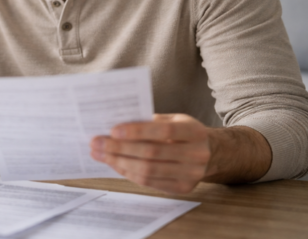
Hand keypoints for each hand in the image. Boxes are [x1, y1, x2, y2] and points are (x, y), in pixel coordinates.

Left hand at [90, 114, 210, 193]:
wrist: (211, 153)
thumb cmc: (184, 132)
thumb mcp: (174, 119)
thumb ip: (151, 120)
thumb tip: (116, 123)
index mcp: (195, 131)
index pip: (163, 131)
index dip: (137, 131)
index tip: (112, 130)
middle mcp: (197, 154)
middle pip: (152, 153)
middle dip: (120, 148)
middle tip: (96, 143)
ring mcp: (192, 174)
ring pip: (148, 170)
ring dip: (119, 162)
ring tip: (100, 154)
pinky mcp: (183, 188)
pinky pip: (150, 182)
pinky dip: (129, 173)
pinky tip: (114, 164)